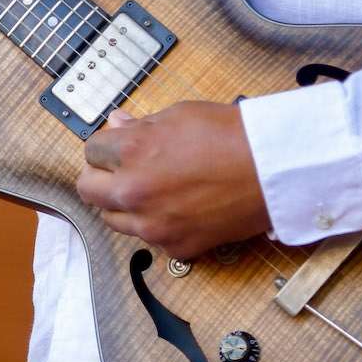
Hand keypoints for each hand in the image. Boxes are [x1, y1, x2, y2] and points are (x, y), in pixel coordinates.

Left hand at [75, 101, 269, 259]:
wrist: (272, 171)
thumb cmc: (232, 136)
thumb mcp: (180, 115)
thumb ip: (141, 126)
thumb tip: (117, 125)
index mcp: (131, 152)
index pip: (91, 151)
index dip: (106, 145)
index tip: (118, 146)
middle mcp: (134, 192)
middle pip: (88, 190)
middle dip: (100, 176)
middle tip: (119, 169)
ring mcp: (153, 225)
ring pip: (112, 219)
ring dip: (122, 203)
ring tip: (150, 189)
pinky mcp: (174, 246)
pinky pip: (148, 238)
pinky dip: (155, 224)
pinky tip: (175, 207)